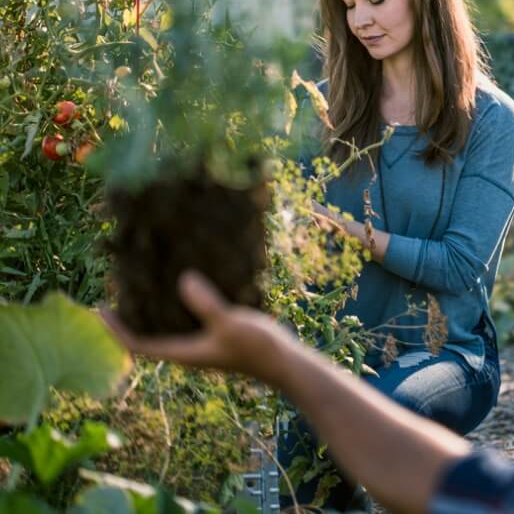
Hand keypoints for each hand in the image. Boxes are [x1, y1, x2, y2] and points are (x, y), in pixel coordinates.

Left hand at [101, 271, 289, 383]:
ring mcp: (203, 343)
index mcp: (184, 351)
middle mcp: (188, 349)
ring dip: (152, 310)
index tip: (99, 310)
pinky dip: (178, 305)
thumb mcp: (230, 323)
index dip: (116, 329)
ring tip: (144, 284)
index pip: (138, 344)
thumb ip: (206, 304)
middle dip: (130, 317)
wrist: (284, 363)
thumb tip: (183, 280)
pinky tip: (185, 285)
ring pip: (168, 327)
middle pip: (148, 336)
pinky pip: (188, 319)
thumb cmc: (256, 348)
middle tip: (118, 291)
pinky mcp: (217, 335)